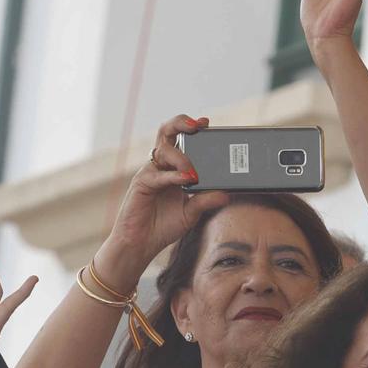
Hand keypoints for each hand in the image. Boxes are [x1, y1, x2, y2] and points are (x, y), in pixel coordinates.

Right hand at [97, 115, 229, 283]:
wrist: (142, 244)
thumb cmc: (163, 226)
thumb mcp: (192, 212)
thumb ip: (206, 201)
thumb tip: (226, 194)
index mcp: (172, 168)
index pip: (181, 140)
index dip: (191, 128)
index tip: (206, 123)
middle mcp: (160, 166)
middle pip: (166, 133)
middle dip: (181, 123)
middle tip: (197, 125)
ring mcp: (150, 173)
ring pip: (164, 150)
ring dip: (182, 157)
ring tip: (194, 173)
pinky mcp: (141, 183)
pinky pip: (158, 174)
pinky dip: (173, 175)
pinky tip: (186, 178)